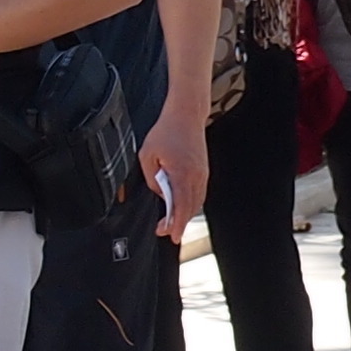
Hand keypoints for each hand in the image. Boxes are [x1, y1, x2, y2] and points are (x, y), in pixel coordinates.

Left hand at [142, 107, 209, 239]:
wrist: (187, 114)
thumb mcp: (147, 155)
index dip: (177, 224)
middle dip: (178, 222)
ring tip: (171, 220)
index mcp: (181, 173)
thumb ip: (151, 179)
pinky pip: (199, 192)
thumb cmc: (166, 131)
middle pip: (190, 208)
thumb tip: (159, 192)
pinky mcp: (203, 169)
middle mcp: (196, 175)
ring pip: (196, 201)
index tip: (174, 237)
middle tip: (165, 231)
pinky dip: (191, 203)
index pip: (181, 206)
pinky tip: (181, 205)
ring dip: (185, 213)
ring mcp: (202, 173)